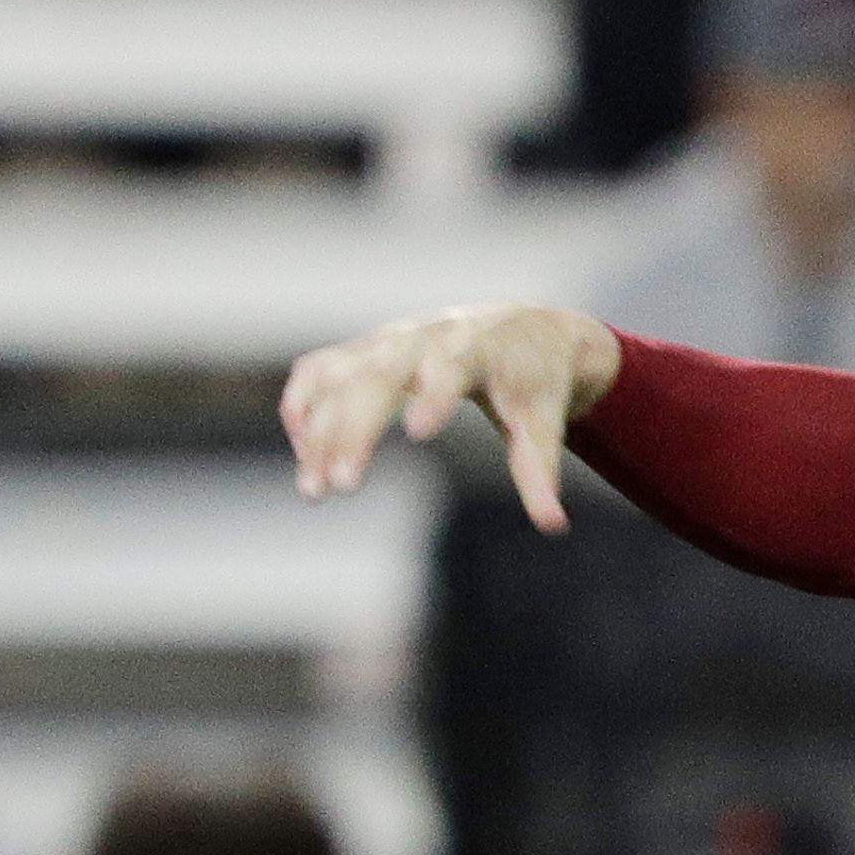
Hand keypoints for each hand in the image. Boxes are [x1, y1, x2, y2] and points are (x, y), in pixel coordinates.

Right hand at [280, 305, 621, 523]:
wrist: (521, 329)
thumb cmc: (535, 379)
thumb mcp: (543, 421)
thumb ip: (540, 471)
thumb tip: (554, 525)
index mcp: (477, 347)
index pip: (452, 366)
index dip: (435, 396)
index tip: (418, 434)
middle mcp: (426, 337)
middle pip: (380, 375)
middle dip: (356, 428)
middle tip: (342, 486)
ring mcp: (389, 340)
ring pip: (341, 377)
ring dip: (318, 430)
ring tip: (313, 489)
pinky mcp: (367, 348)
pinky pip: (321, 369)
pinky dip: (303, 403)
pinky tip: (300, 447)